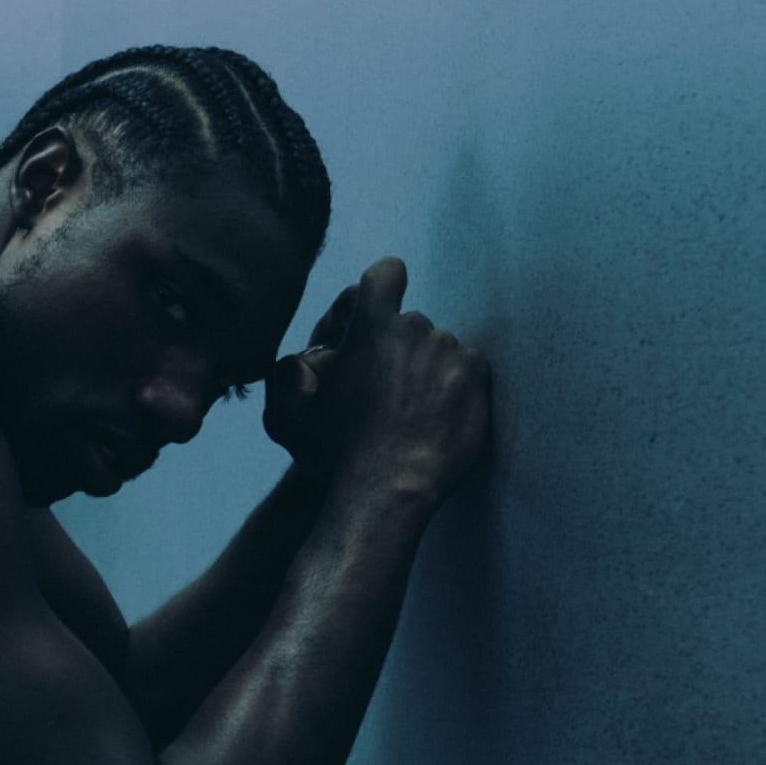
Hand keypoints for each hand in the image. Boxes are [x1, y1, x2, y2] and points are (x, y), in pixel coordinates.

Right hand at [264, 260, 491, 502]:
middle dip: (400, 350)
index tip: (382, 307)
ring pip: (440, 350)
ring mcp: (450, 353)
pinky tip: (435, 421)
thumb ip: (288, 376)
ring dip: (428, 372)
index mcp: (371, 329)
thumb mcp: (290, 417)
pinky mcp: (476, 380)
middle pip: (412, 324)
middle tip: (385, 394)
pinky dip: (455, 390)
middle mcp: (415, 331)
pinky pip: (467, 371)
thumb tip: (303, 358)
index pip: (385, 274)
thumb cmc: (336, 455)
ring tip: (412, 415)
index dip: (384, 285)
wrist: (387, 490)